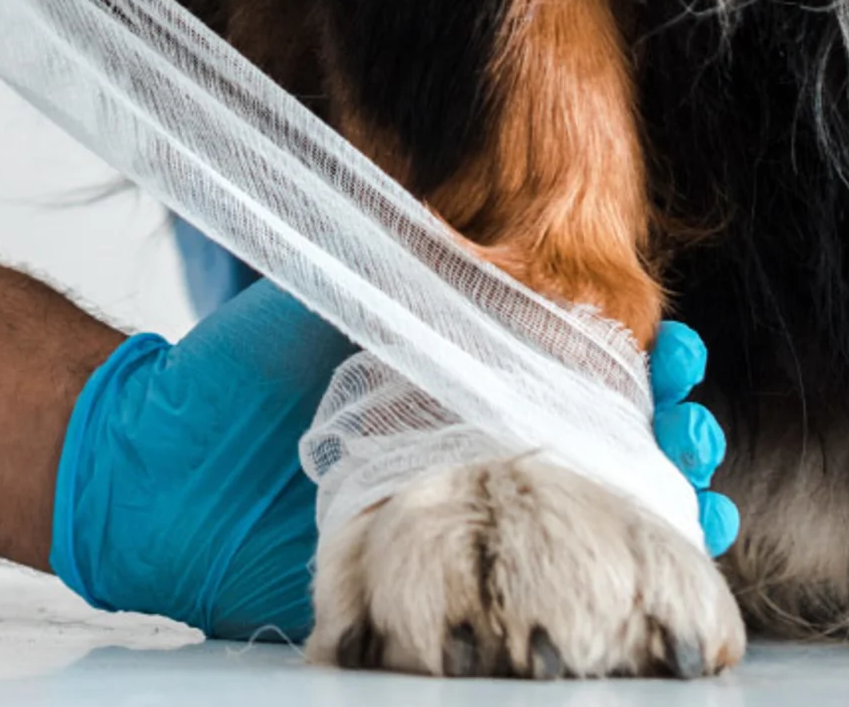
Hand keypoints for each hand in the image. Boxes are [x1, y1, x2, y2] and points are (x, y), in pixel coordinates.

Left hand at [53, 282, 737, 638]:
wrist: (151, 462)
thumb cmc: (239, 371)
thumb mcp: (332, 300)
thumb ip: (411, 278)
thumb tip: (504, 248)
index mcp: (465, 373)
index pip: (586, 368)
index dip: (645, 361)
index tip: (673, 349)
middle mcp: (478, 450)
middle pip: (612, 448)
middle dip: (672, 435)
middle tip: (690, 422)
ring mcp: (463, 524)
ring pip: (590, 525)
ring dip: (658, 513)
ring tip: (696, 500)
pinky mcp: (431, 591)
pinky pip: (523, 599)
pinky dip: (590, 593)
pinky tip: (639, 582)